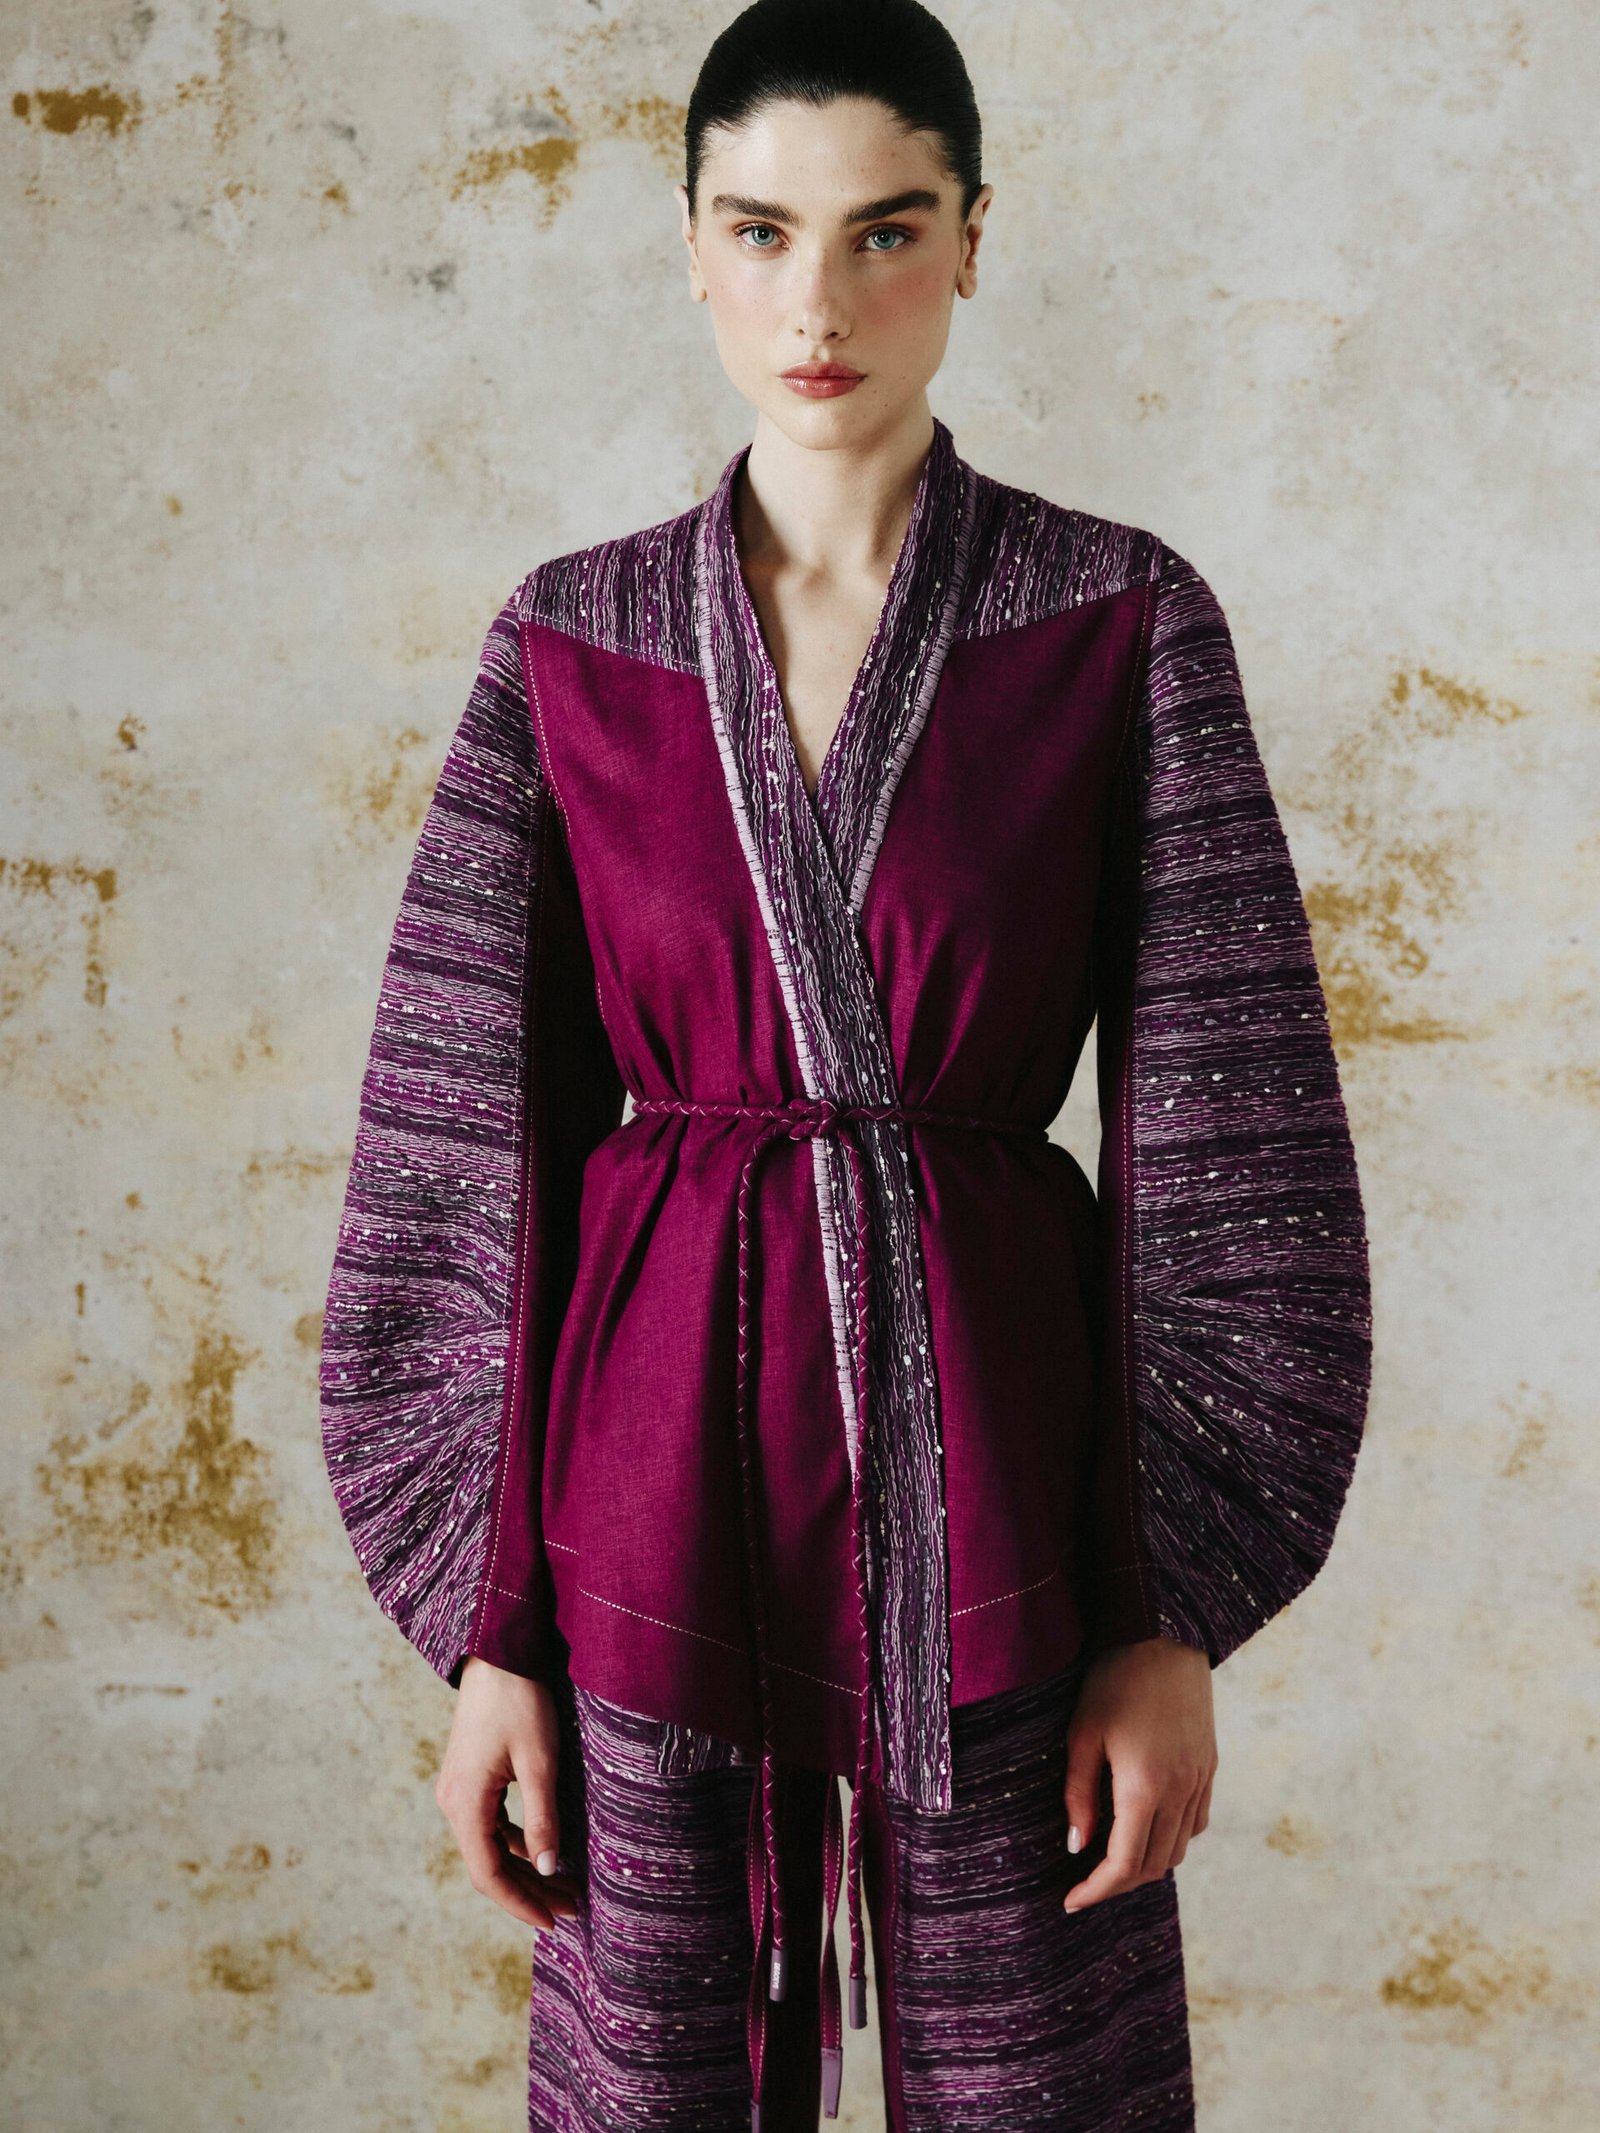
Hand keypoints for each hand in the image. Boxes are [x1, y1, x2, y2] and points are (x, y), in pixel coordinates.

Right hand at [434, 1657, 581, 1930]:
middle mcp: (454, 1803)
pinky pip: (491, 1825)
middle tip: (572, 1907)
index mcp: (466, 1804)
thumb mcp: (540, 1761)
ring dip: (525, 1868)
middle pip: (489, 1865)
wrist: (498, 1653)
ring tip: (565, 1885)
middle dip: (530, 1890)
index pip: (489, 1874)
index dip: (521, 1903)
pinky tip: (545, 1848)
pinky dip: (517, 1844)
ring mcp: (459, 1790)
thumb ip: (543, 1818)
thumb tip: (550, 1869)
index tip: (552, 1922)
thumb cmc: (520, 1702)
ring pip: (490, 1847)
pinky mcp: (470, 1778)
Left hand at [1061, 1635, 1216, 1912]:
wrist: (1164, 1637)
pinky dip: (1172, 1838)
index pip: (1124, 1864)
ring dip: (1147, 1863)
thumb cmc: (1113, 1680)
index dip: (1097, 1890)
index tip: (1070, 1900)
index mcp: (1145, 1787)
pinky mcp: (1210, 1766)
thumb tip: (1077, 1846)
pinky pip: (1196, 1822)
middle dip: (1119, 1883)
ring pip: (1179, 1848)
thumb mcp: (1083, 1734)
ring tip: (1112, 1860)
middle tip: (1086, 1884)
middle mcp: (1180, 1791)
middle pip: (1155, 1865)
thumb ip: (1079, 1795)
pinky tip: (1147, 1827)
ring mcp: (1200, 1780)